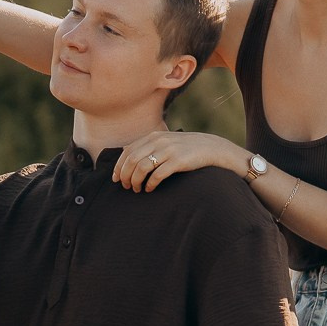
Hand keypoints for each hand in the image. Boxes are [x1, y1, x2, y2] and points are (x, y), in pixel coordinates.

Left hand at [114, 130, 242, 192]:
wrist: (210, 147)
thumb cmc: (185, 147)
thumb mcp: (165, 141)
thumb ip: (147, 146)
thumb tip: (125, 153)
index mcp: (153, 136)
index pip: (128, 151)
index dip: (118, 166)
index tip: (116, 179)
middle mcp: (158, 141)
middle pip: (132, 160)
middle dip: (125, 176)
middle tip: (126, 187)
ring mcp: (168, 151)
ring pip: (142, 168)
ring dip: (136, 181)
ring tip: (137, 189)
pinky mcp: (178, 161)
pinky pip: (157, 175)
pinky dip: (150, 184)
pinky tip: (150, 189)